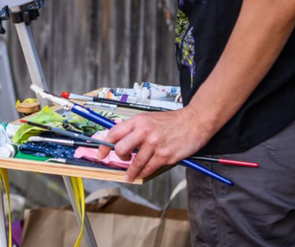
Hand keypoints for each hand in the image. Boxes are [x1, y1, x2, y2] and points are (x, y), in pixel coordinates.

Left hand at [97, 108, 212, 181]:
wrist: (193, 121)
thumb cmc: (171, 121)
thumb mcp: (149, 118)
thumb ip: (135, 128)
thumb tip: (121, 141)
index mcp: (138, 120)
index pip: (114, 133)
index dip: (104, 146)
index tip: (101, 154)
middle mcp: (144, 131)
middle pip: (120, 149)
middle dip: (119, 158)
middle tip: (123, 160)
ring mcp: (154, 144)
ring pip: (135, 163)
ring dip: (131, 172)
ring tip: (129, 175)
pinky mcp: (164, 155)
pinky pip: (148, 168)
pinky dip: (143, 173)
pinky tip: (142, 174)